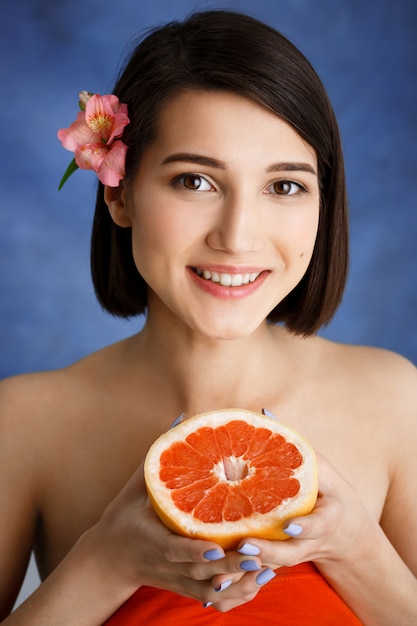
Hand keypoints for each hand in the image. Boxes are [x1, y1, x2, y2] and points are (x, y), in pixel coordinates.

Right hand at [90, 462, 268, 608]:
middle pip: (200, 572)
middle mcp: (167, 564)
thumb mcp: (133, 489)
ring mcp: (178, 579)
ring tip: (268, 568)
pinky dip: (237, 595)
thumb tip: (181, 418)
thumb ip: (158, 458)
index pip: (173, 549)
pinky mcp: (187, 588)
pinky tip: (260, 580)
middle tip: (258, 553)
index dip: (194, 550)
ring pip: (211, 590)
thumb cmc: (122, 519)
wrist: (108, 561)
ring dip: (239, 584)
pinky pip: (215, 599)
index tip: (217, 545)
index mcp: (151, 539)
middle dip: (230, 566)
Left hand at [213, 453, 374, 575]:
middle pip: (291, 553)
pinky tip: (217, 580)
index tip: (290, 525)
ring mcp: (297, 554)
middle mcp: (310, 540)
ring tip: (225, 566)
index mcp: (326, 517)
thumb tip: (264, 412)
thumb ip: (294, 444)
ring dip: (251, 569)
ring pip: (275, 567)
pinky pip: (265, 572)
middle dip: (269, 552)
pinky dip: (246, 578)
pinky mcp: (282, 561)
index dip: (305, 526)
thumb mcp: (321, 466)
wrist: (344, 533)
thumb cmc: (328, 490)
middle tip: (244, 546)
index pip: (319, 524)